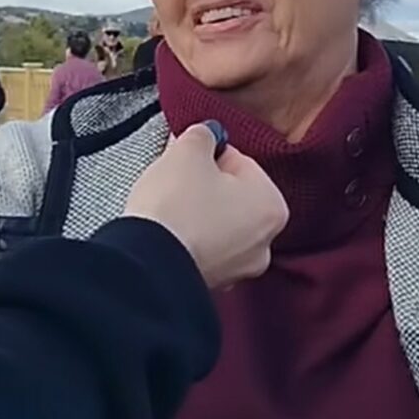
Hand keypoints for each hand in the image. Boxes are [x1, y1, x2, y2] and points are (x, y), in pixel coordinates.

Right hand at [123, 122, 287, 288]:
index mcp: (272, 206)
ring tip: (167, 207)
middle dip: (203, 185)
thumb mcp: (189, 151)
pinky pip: (200, 248)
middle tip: (175, 179)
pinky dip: (187, 239)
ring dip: (195, 213)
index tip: (188, 157)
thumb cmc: (175, 208)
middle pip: (231, 196)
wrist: (146, 265)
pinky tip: (167, 231)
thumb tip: (204, 135)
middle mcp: (263, 243)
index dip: (209, 155)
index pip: (241, 163)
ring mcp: (236, 269)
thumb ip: (203, 135)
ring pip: (216, 224)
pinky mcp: (209, 283)